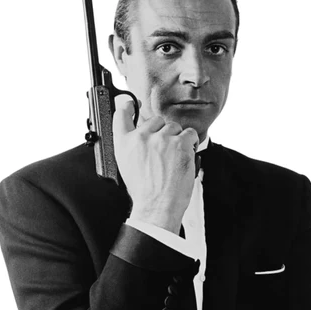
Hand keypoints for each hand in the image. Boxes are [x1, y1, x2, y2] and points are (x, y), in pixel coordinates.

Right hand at [113, 96, 198, 233]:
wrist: (158, 205)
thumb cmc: (144, 190)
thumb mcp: (126, 165)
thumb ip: (131, 145)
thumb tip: (141, 132)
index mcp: (124, 143)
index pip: (121, 115)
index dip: (127, 106)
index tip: (131, 104)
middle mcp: (141, 137)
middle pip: (155, 120)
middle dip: (161, 132)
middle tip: (163, 151)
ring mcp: (161, 139)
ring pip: (174, 127)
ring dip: (177, 139)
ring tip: (173, 158)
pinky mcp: (180, 143)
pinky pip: (189, 133)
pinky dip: (190, 143)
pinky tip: (184, 156)